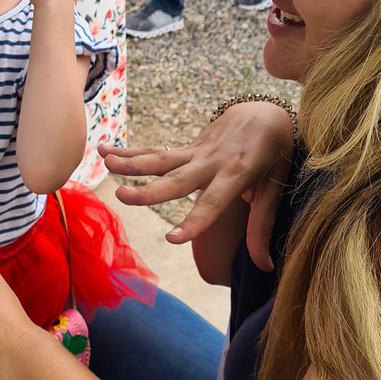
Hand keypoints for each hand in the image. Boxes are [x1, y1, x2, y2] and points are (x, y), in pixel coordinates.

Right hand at [101, 103, 294, 271]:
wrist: (266, 113)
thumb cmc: (275, 154)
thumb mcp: (275, 187)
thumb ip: (262, 225)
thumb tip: (265, 266)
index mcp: (237, 173)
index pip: (213, 202)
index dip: (195, 221)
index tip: (173, 239)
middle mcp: (212, 161)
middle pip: (178, 180)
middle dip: (149, 191)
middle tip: (122, 198)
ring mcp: (197, 152)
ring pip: (161, 160)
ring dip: (132, 162)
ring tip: (107, 164)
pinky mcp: (187, 148)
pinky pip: (156, 152)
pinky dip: (130, 151)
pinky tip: (105, 152)